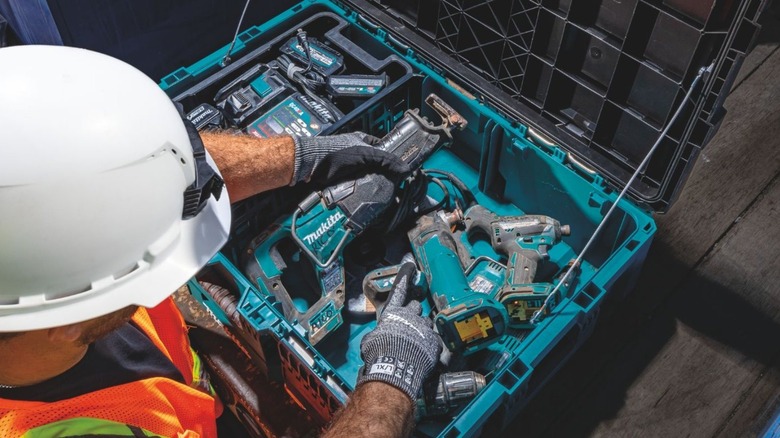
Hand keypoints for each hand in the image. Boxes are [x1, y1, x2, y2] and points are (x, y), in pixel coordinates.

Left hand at [292, 132, 410, 185]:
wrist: (310, 164)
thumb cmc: (334, 153)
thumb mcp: (365, 154)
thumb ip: (385, 160)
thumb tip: (403, 167)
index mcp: (362, 140)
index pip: (382, 147)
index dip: (390, 156)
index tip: (397, 166)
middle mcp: (354, 151)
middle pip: (373, 163)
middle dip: (379, 172)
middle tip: (388, 180)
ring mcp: (346, 164)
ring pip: (363, 175)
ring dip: (367, 182)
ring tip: (374, 188)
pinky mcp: (339, 176)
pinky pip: (353, 183)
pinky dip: (356, 188)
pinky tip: (361, 192)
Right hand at [356, 262, 440, 400]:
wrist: (395, 368)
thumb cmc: (379, 354)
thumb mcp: (370, 341)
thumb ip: (377, 333)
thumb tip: (376, 337)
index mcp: (393, 314)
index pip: (399, 290)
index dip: (404, 277)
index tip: (410, 266)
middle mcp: (410, 316)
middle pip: (417, 306)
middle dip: (414, 313)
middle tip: (410, 324)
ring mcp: (424, 328)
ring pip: (427, 323)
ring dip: (423, 329)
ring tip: (417, 343)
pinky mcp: (435, 341)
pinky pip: (434, 339)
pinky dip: (430, 345)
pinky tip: (424, 354)